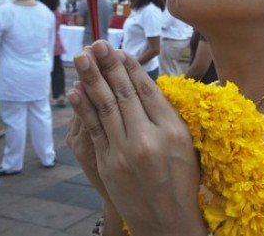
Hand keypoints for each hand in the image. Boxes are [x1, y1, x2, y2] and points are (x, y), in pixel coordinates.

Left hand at [69, 41, 206, 235]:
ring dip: (92, 79)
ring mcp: (124, 152)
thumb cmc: (182, 179)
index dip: (132, 69)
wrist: (166, 220)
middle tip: (99, 44)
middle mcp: (148, 139)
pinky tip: (76, 91)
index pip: (147, 91)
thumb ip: (169, 115)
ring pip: (106, 107)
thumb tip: (145, 86)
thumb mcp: (186, 144)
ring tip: (83, 57)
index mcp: (173, 130)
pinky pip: (94, 129)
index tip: (122, 52)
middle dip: (109, 66)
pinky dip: (83, 108)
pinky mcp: (107, 164)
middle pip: (124, 94)